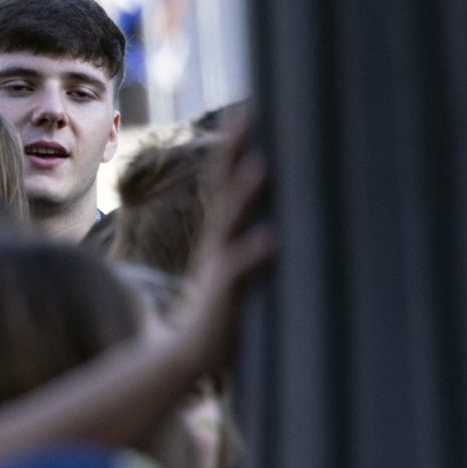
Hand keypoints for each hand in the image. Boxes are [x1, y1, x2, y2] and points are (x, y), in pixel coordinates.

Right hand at [171, 108, 275, 378]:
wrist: (187, 357)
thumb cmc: (223, 314)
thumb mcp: (237, 270)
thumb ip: (252, 244)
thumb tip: (279, 218)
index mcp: (222, 235)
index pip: (227, 181)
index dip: (236, 147)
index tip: (247, 110)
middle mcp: (218, 244)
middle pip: (224, 188)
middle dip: (234, 151)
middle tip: (245, 116)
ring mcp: (219, 267)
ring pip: (230, 223)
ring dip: (245, 194)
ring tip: (261, 167)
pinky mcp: (225, 296)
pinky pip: (239, 270)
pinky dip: (253, 253)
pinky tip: (269, 237)